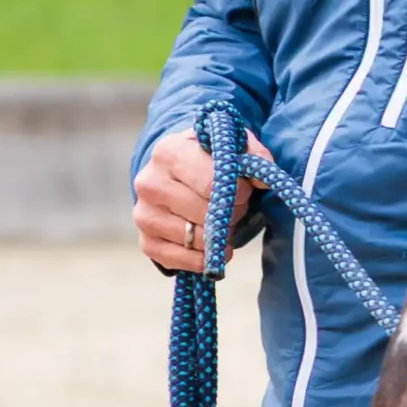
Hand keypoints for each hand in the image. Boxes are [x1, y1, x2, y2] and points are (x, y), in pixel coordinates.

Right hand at [133, 127, 268, 271]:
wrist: (176, 173)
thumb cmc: (208, 158)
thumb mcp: (231, 146)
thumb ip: (252, 156)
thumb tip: (262, 182)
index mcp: (169, 152)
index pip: (212, 183)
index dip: (238, 191)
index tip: (245, 190)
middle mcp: (149, 183)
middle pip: (205, 214)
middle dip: (230, 214)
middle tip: (234, 208)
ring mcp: (144, 215)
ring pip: (195, 239)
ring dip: (218, 237)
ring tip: (220, 223)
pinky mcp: (146, 242)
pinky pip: (180, 261)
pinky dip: (202, 260)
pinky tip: (211, 249)